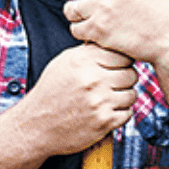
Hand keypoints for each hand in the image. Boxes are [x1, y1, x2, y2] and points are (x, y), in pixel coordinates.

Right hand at [20, 42, 136, 155]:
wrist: (36, 125)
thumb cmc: (51, 92)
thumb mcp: (64, 63)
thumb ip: (88, 52)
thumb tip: (110, 42)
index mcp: (83, 61)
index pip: (122, 55)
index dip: (122, 62)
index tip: (116, 69)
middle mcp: (92, 79)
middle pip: (130, 74)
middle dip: (125, 80)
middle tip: (113, 85)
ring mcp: (99, 101)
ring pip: (131, 94)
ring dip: (123, 98)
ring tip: (108, 99)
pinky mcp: (104, 122)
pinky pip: (128, 113)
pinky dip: (120, 114)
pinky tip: (106, 112)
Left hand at [62, 0, 168, 64]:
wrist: (168, 35)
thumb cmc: (151, 4)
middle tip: (93, 4)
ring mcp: (101, 6)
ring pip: (69, 9)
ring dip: (79, 15)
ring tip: (97, 17)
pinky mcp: (99, 29)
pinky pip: (75, 29)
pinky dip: (85, 32)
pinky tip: (99, 30)